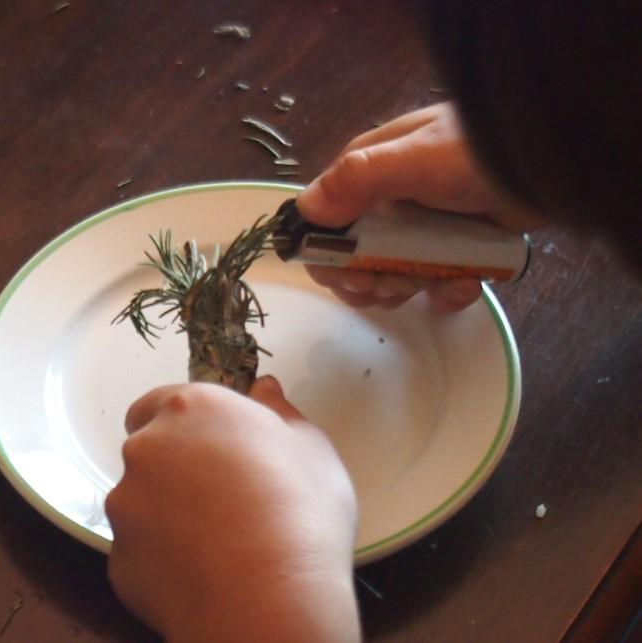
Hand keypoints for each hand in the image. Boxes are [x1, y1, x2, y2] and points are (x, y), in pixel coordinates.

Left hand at [105, 377, 359, 642]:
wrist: (270, 599)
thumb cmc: (300, 511)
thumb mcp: (311, 447)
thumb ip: (279, 410)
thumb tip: (264, 388)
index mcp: (190, 408)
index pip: (160, 402)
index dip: (185, 425)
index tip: (215, 448)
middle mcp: (145, 448)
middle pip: (146, 450)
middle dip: (173, 467)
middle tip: (219, 495)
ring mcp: (125, 504)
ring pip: (138, 501)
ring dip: (165, 512)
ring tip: (216, 541)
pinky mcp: (118, 558)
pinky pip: (139, 550)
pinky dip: (162, 557)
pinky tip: (202, 572)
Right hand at [297, 102, 545, 309]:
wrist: (552, 166)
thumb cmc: (477, 154)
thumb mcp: (414, 159)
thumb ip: (358, 180)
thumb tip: (304, 211)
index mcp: (369, 174)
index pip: (325, 221)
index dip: (328, 254)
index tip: (349, 272)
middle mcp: (388, 201)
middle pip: (353, 258)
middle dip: (370, 278)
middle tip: (392, 283)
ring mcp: (421, 228)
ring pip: (391, 275)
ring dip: (410, 287)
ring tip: (439, 279)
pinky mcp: (452, 249)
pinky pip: (433, 283)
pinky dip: (448, 292)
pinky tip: (467, 284)